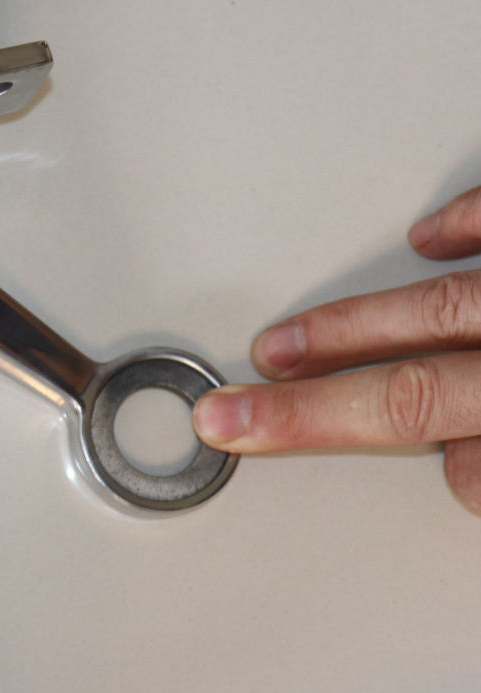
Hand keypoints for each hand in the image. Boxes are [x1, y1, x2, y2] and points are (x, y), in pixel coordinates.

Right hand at [193, 185, 480, 511]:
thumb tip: (466, 469)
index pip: (449, 452)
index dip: (372, 450)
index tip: (305, 448)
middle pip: (408, 383)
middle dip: (307, 402)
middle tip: (235, 409)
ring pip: (439, 300)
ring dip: (349, 323)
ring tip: (284, 342)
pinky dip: (462, 224)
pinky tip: (429, 238)